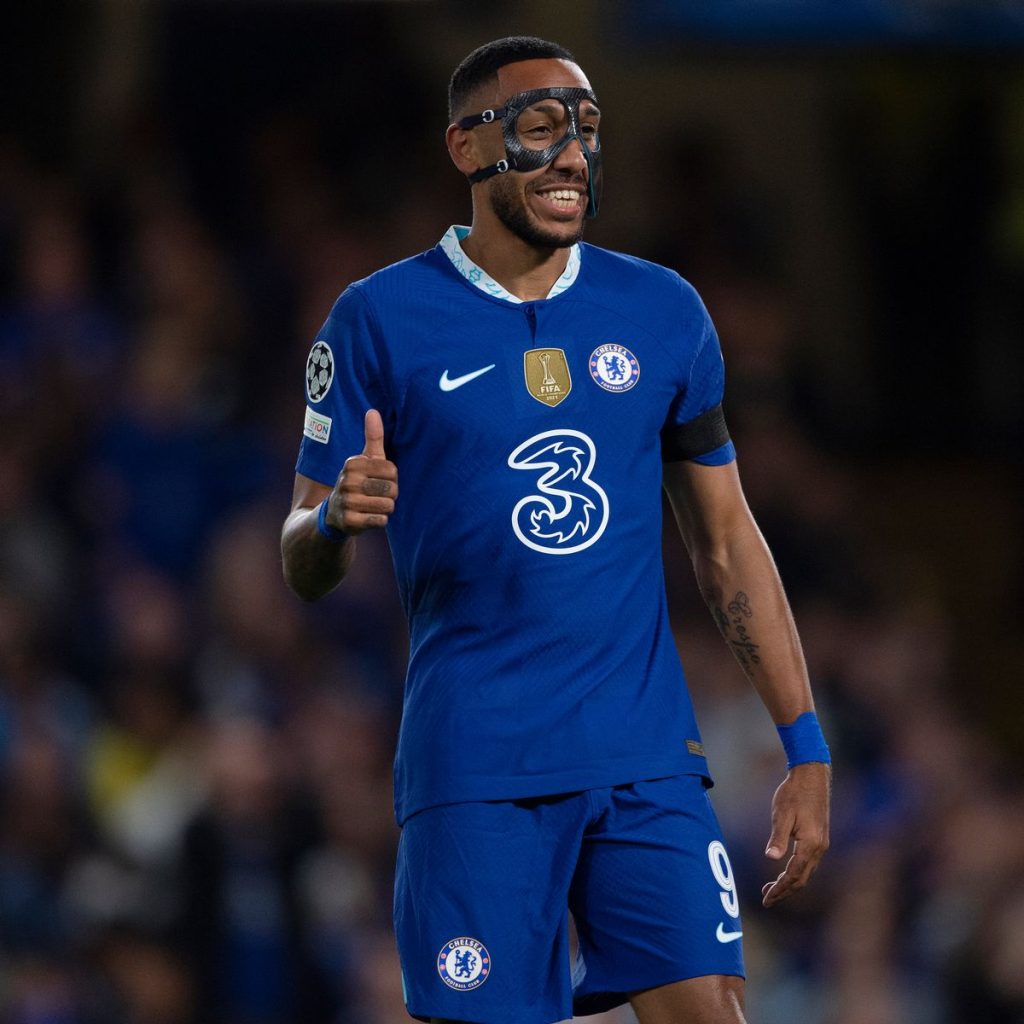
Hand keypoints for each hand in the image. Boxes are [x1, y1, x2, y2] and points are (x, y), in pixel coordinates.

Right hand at [325, 409, 398, 534]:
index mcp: (353, 464)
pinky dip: (379, 521)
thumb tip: (372, 411)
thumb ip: (372, 437)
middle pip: (392, 489)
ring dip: (385, 509)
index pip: (392, 470)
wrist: (332, 514)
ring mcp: (347, 502)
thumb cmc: (357, 482)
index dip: (391, 478)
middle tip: (376, 495)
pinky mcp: (349, 522)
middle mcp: (347, 481)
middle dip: (390, 495)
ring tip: (372, 506)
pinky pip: (380, 521)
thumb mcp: (364, 460)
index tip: (378, 480)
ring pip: (388, 506)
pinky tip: (368, 517)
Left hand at [761, 761, 830, 906]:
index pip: (793, 875)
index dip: (780, 889)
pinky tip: (785, 870)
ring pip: (806, 872)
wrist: (812, 776)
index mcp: (810, 844)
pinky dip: (796, 872)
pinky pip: (808, 862)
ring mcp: (821, 843)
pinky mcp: (819, 838)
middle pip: (802, 879)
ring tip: (772, 889)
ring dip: (790, 883)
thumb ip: (778, 837)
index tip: (767, 899)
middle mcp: (819, 848)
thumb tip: (771, 858)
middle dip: (784, 891)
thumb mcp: (782, 814)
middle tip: (767, 899)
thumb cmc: (794, 793)